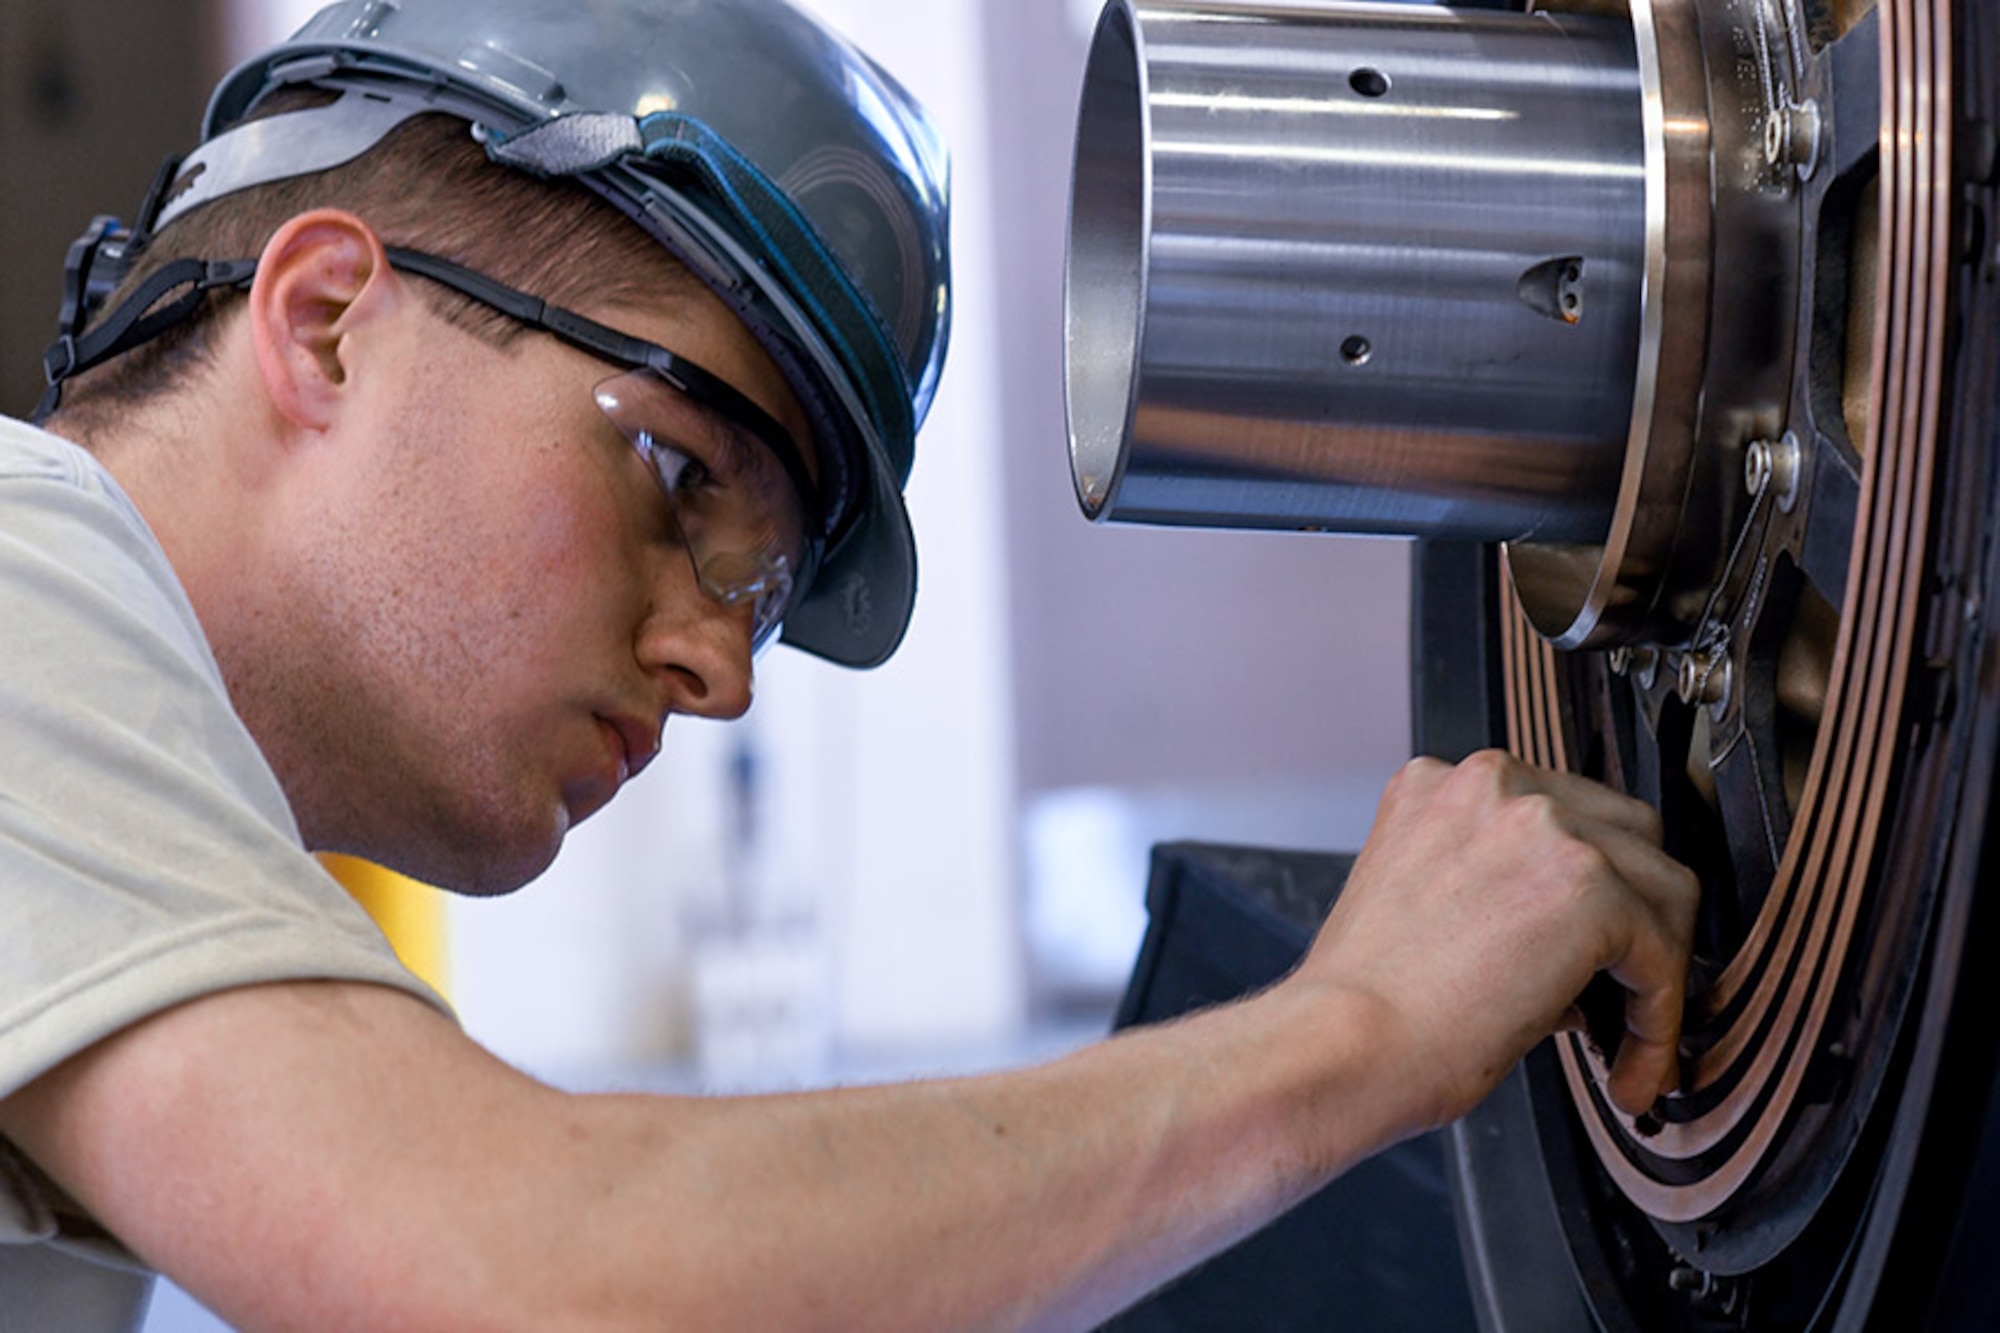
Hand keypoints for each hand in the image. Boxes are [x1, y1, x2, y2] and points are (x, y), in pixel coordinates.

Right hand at [1289, 750, 1698, 1128]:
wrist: (1343, 1046)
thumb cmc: (1363, 1005)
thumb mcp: (1419, 907)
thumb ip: (1496, 892)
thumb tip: (1574, 944)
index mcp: (1439, 786)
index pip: (1558, 815)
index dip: (1587, 893)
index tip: (1588, 955)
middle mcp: (1492, 786)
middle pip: (1626, 834)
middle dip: (1634, 916)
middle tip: (1620, 994)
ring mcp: (1542, 825)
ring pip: (1664, 887)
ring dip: (1654, 969)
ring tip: (1626, 1041)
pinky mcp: (1585, 883)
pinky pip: (1664, 952)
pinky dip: (1658, 1020)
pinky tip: (1630, 1066)